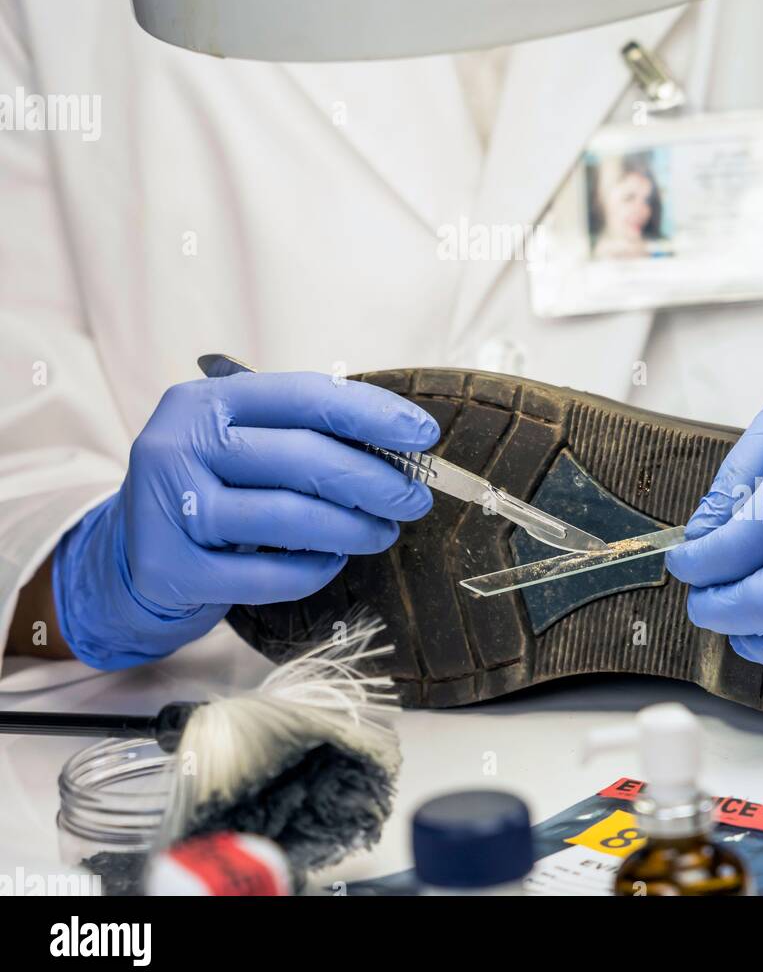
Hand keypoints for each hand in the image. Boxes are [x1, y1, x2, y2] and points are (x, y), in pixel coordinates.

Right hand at [53, 372, 438, 668]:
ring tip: (383, 533)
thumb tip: (401, 441)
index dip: (372, 413)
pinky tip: (334, 562)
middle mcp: (178, 445)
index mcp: (204, 400)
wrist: (130, 553)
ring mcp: (169, 508)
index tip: (424, 434)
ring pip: (288, 518)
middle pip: (302, 458)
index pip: (304, 395)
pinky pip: (266, 576)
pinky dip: (313, 571)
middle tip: (414, 500)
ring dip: (352, 528)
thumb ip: (301, 431)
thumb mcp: (240, 440)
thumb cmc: (209, 484)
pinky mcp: (170, 568)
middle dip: (374, 480)